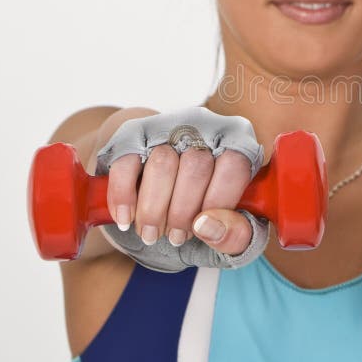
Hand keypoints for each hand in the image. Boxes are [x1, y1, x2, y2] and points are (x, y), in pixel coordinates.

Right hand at [95, 106, 266, 264]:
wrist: (160, 174)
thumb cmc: (206, 203)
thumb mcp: (231, 223)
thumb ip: (236, 233)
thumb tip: (207, 227)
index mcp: (238, 140)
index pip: (234, 166)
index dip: (218, 202)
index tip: (202, 229)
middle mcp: (206, 124)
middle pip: (196, 166)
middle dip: (182, 213)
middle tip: (175, 238)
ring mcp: (168, 123)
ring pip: (162, 163)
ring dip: (154, 208)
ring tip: (151, 234)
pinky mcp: (133, 131)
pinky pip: (126, 162)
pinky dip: (123, 196)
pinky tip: (125, 219)